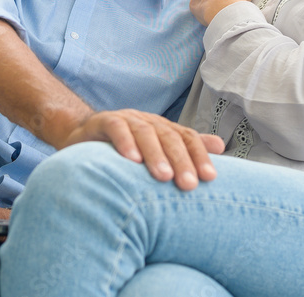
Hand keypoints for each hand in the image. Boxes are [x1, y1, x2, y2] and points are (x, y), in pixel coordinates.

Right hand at [62, 109, 224, 190]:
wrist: (82, 138)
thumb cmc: (123, 150)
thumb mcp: (156, 150)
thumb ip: (186, 147)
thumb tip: (221, 145)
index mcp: (162, 128)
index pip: (186, 138)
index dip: (199, 156)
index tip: (210, 178)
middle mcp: (147, 121)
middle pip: (169, 137)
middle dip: (181, 161)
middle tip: (188, 185)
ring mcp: (125, 119)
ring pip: (145, 133)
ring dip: (156, 155)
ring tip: (163, 177)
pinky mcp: (102, 122)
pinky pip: (116, 129)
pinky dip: (125, 143)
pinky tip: (131, 160)